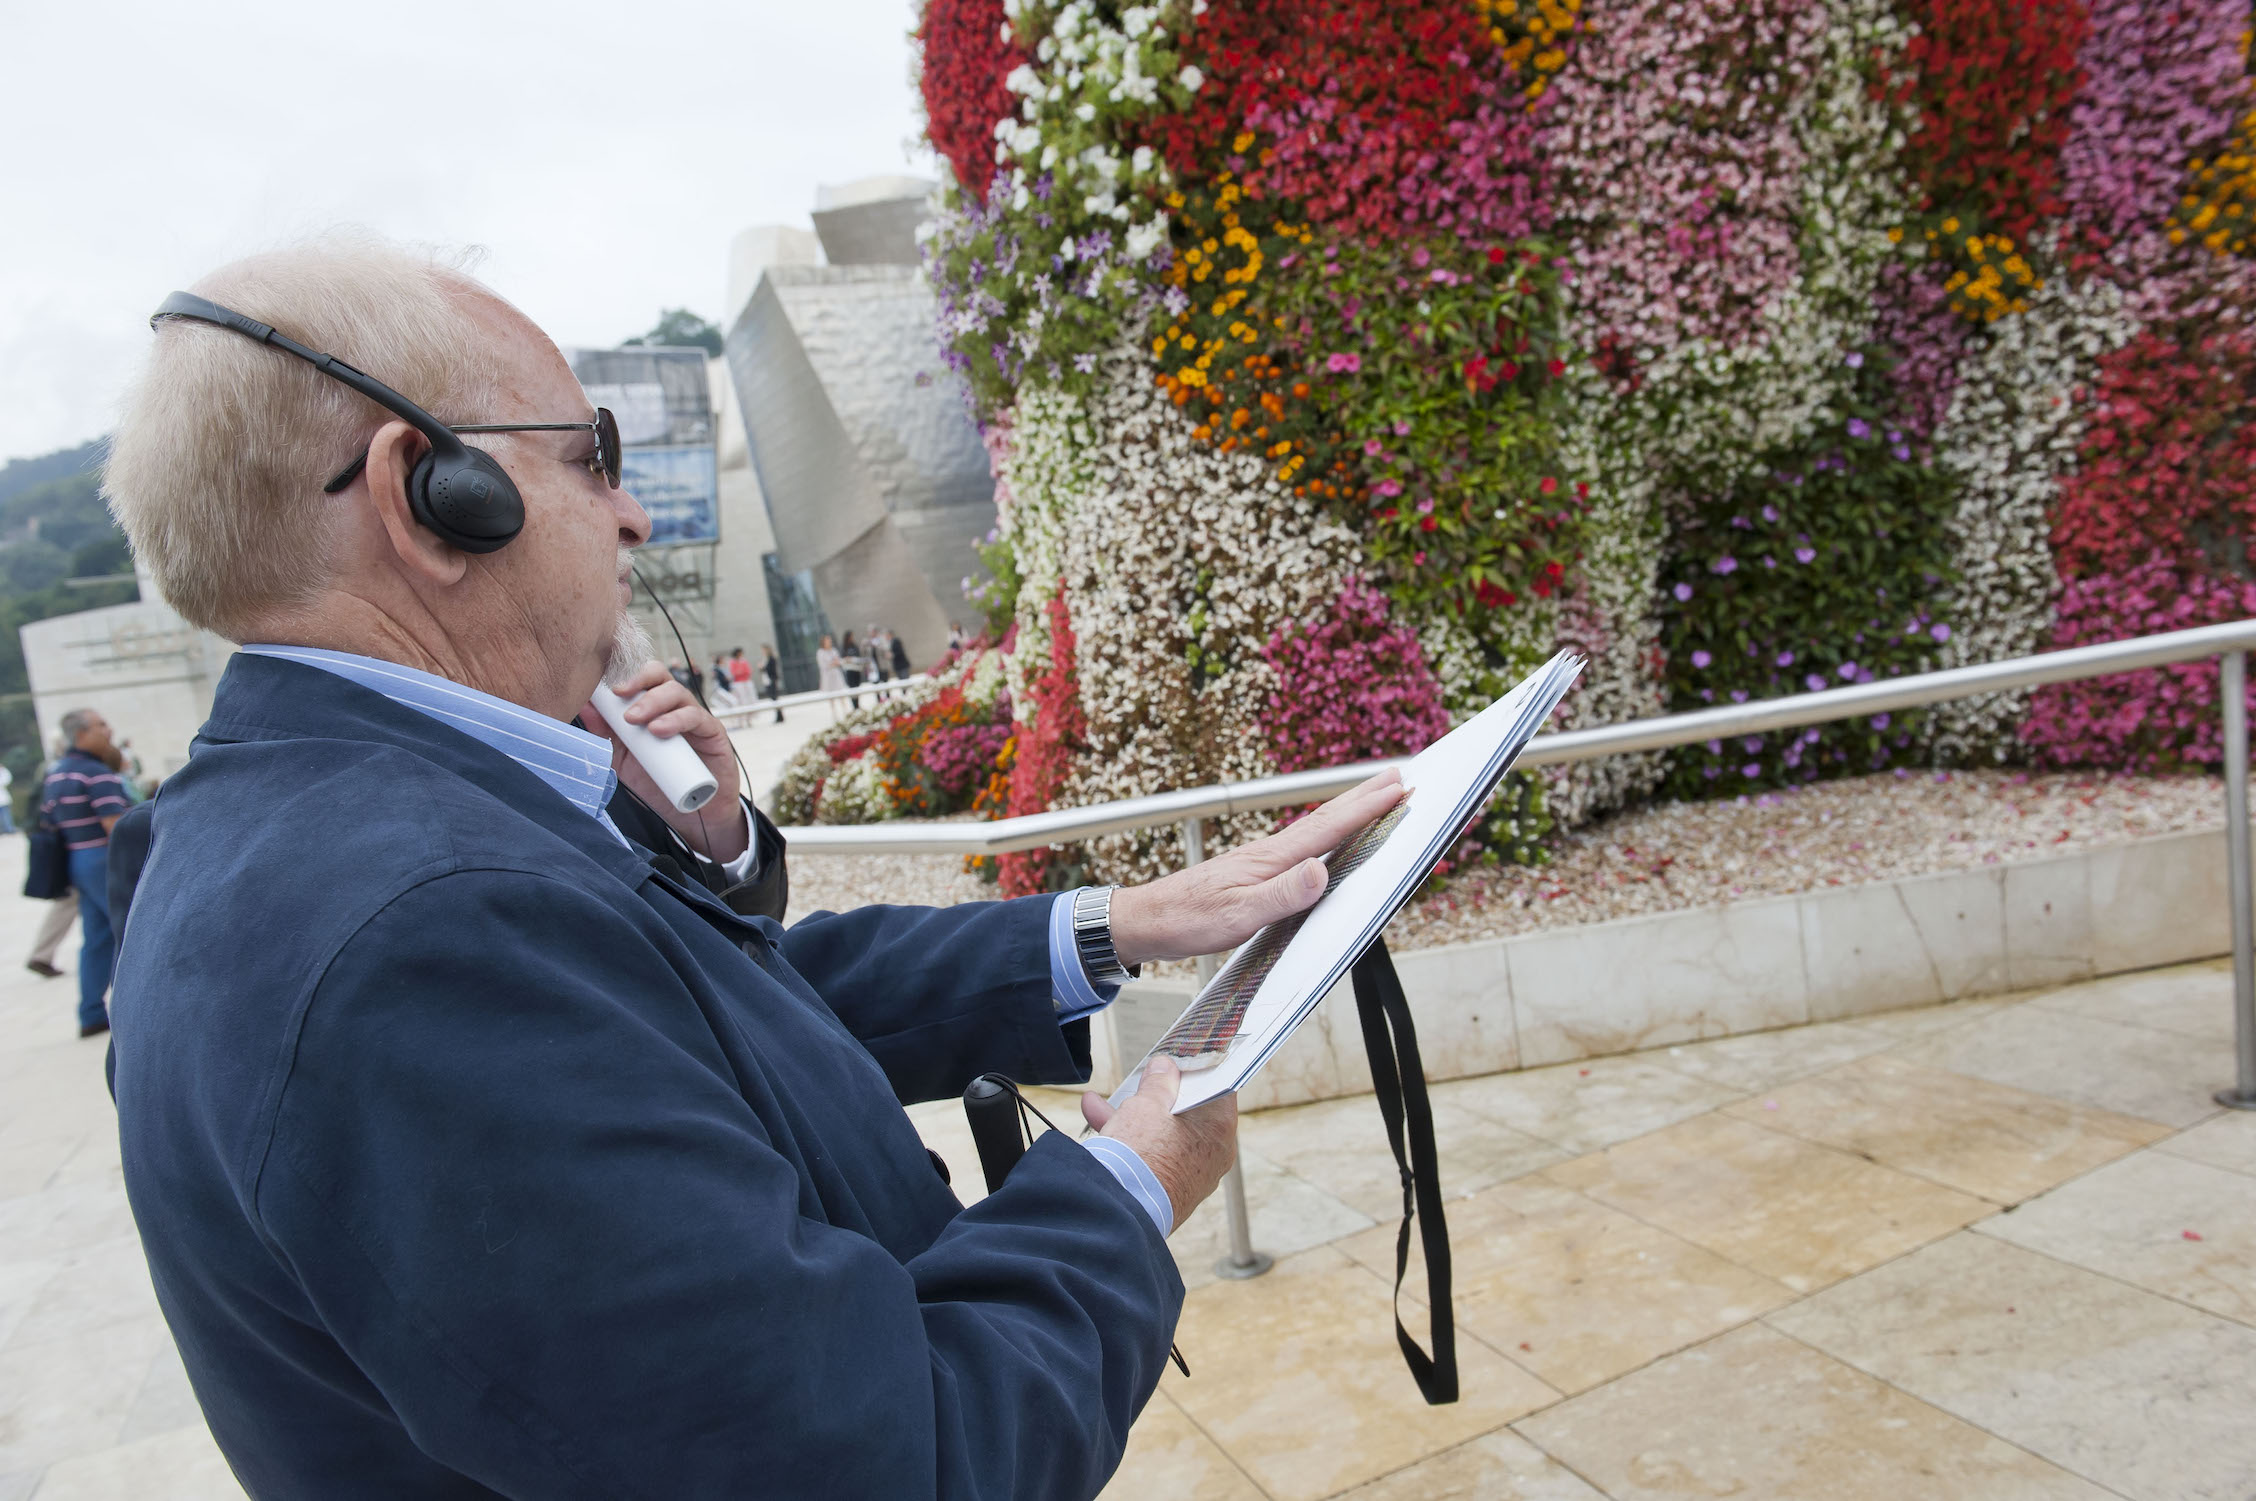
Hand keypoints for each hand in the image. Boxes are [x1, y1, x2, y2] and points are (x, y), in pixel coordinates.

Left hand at [581, 661, 749, 862]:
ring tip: (634, 720)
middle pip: (659, 674)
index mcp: (651, 707)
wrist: (692, 812)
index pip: (639, 677)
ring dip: (653, 701)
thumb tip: (586, 707)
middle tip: (619, 696)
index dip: (622, 673)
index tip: (603, 685)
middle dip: (637, 680)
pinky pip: (696, 716)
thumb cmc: (658, 782)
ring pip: (676, 691)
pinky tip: (659, 730)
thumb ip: (606, 735)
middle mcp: (673, 706)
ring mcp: (694, 717)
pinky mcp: (713, 731)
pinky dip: (676, 719)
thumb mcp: (623, 760)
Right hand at [1082, 1056, 1236, 1230]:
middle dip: (1156, 1097)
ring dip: (1132, 1118)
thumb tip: (1165, 1068)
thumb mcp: (1148, 1102)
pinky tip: (1097, 1123)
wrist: (1123, 1208)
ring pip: (1163, 1137)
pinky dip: (1129, 1144)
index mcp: (1220, 1127)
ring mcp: (1192, 1177)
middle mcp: (1213, 1155)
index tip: (1179, 1061)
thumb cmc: (1144, 1151)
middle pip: (1187, 1113)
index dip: (1197, 1071)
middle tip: (1140, 1082)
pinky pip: (1152, 1159)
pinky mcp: (1170, 1193)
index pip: (1218, 1087)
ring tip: (1098, 1105)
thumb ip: (1160, 1081)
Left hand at [1106, 769, 1405, 966]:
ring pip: (1315, 830)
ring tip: (1373, 799)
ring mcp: (1262, 860)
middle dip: (1364, 797)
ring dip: (1348, 812)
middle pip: (1326, 818)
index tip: (1398, 786)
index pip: (1329, 827)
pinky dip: (1325, 835)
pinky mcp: (1254, 872)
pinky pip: (1302, 847)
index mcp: (1272, 858)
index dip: (1366, 807)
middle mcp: (1270, 852)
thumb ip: (1282, 895)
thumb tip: (1321, 871)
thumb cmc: (1189, 920)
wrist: (1147, 919)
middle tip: (1399, 776)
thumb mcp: (1238, 915)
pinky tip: (1325, 842)